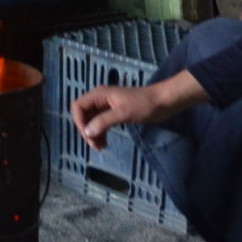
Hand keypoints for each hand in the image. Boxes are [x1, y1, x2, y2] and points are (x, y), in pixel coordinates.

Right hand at [69, 69, 205, 147]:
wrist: (163, 102)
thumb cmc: (144, 105)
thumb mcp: (123, 113)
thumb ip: (103, 122)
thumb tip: (87, 132)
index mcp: (99, 95)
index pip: (78, 106)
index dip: (79, 122)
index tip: (88, 136)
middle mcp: (100, 99)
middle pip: (83, 114)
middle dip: (86, 130)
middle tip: (95, 145)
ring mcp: (107, 106)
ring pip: (91, 120)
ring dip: (93, 133)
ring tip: (100, 147)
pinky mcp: (115, 113)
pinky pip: (101, 123)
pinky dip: (100, 133)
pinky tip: (105, 142)